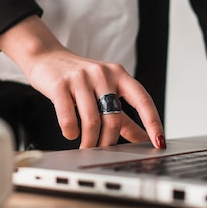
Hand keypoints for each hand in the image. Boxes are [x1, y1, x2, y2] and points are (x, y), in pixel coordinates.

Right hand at [0, 16, 165, 148]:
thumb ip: (125, 116)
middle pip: (114, 117)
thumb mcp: (106, 91)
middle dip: (109, 141)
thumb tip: (144, 138)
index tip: (159, 141)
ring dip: (89, 141)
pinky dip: (71, 132)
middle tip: (103, 151)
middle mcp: (102, 74)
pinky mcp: (60, 85)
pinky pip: (69, 118)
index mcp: (119, 74)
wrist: (47, 57)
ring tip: (86, 147)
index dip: (152, 122)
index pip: (142, 100)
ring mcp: (81, 78)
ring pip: (92, 121)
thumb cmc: (79, 78)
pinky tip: (71, 133)